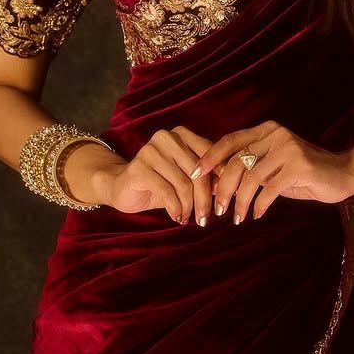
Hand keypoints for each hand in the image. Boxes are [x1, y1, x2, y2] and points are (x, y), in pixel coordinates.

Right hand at [95, 125, 219, 224]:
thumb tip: (232, 189)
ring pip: (183, 183)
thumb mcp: (185, 180)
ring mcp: (151, 150)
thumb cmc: (159, 183)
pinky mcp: (139, 167)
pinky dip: (175, 208)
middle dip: (205, 198)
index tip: (225, 200)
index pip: (211, 156)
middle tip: (205, 218)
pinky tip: (177, 217)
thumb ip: (206, 179)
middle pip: (199, 171)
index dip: (221, 180)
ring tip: (188, 218)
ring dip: (189, 206)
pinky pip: (166, 192)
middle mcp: (167, 137)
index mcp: (182, 135)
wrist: (121, 188)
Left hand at [190, 121, 353, 223]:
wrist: (344, 173)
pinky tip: (257, 215)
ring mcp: (288, 148)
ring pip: (251, 177)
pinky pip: (270, 188)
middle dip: (223, 188)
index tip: (194, 175)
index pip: (230, 140)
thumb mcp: (274, 167)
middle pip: (237, 161)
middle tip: (217, 210)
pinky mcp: (299, 166)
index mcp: (266, 130)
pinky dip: (260, 205)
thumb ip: (252, 168)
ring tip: (237, 218)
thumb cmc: (304, 174)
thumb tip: (217, 181)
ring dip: (241, 202)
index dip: (210, 157)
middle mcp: (275, 134)